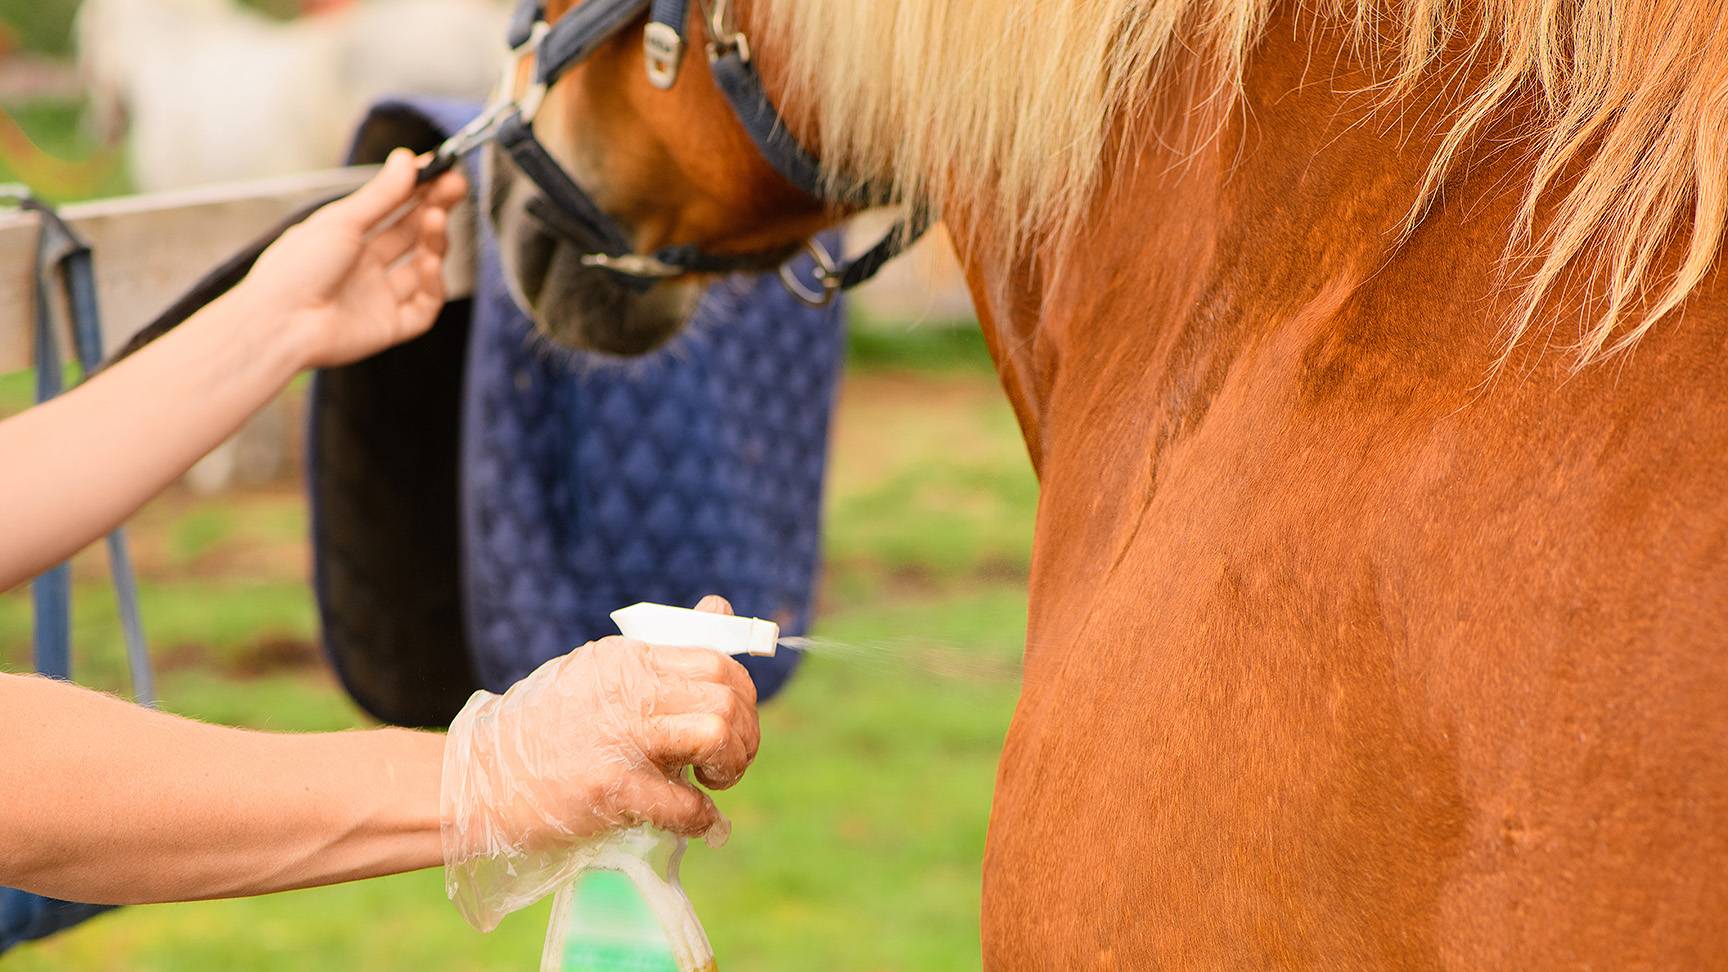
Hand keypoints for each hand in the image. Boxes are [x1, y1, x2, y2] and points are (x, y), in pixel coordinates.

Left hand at [238, 148, 467, 368]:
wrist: (281, 324)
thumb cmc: (295, 270)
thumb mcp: (341, 221)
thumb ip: (380, 194)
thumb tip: (407, 160)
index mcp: (345, 238)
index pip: (390, 207)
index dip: (416, 188)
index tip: (439, 169)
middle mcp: (364, 266)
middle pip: (410, 233)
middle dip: (434, 207)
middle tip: (455, 186)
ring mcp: (379, 296)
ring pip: (422, 267)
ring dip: (434, 241)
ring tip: (435, 218)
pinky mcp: (391, 326)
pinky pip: (424, 305)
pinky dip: (433, 284)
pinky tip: (429, 263)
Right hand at [441, 595, 759, 875]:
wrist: (481, 776)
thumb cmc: (545, 726)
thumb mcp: (599, 668)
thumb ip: (661, 647)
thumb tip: (719, 607)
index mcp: (630, 657)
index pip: (718, 660)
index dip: (742, 696)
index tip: (731, 724)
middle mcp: (630, 688)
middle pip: (728, 695)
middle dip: (745, 733)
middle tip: (725, 762)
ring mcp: (622, 737)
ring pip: (717, 731)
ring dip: (732, 764)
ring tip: (711, 781)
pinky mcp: (612, 787)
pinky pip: (685, 802)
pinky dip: (702, 817)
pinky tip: (694, 820)